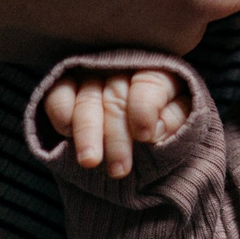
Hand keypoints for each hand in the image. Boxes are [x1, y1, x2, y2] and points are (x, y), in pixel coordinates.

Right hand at [42, 68, 184, 178]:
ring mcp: (92, 75)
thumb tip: (154, 131)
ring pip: (87, 100)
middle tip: (119, 170)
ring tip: (90, 162)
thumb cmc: (164, 117)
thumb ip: (174, 119)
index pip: (150, 84)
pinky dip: (60, 111)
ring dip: (87, 132)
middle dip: (117, 137)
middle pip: (117, 99)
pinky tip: (67, 133)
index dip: (145, 110)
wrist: (139, 120)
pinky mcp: (67, 85)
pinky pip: (58, 93)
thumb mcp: (180, 115)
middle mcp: (123, 68)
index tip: (144, 136)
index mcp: (157, 70)